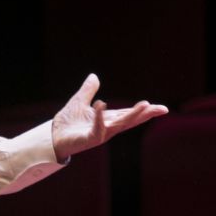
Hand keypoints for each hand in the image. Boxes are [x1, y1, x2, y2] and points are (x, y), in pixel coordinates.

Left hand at [51, 74, 167, 161]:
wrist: (53, 136)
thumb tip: (94, 76)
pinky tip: (102, 104)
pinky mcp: (90, 139)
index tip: (160, 108)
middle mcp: (108, 127)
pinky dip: (99, 117)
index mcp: (108, 119)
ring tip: (145, 105)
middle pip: (130, 120)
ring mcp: (100, 134)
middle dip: (145, 114)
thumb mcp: (80, 101)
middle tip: (161, 109)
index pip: (129, 114)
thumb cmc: (67, 123)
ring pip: (120, 125)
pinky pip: (97, 128)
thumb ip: (88, 90)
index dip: (145, 111)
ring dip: (132, 115)